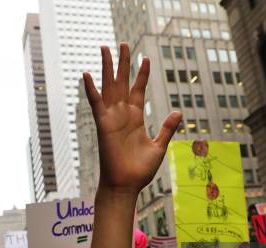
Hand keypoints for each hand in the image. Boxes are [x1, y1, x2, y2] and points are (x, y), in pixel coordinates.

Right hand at [83, 43, 181, 194]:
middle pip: (122, 82)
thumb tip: (178, 112)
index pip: (138, 90)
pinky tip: (87, 75)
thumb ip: (166, 128)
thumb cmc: (140, 170)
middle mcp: (123, 114)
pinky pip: (96, 104)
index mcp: (135, 118)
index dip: (142, 74)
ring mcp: (112, 118)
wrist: (127, 185)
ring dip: (107, 68)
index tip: (146, 58)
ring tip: (105, 48)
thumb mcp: (159, 146)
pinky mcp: (103, 125)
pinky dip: (91, 90)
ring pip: (109, 87)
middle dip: (123, 63)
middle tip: (123, 44)